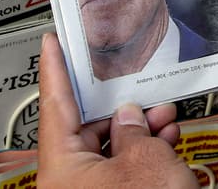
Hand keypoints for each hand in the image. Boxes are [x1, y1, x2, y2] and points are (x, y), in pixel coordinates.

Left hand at [37, 33, 196, 188]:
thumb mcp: (146, 158)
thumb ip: (134, 129)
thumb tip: (130, 117)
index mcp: (62, 168)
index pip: (54, 104)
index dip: (56, 68)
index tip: (53, 43)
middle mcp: (68, 181)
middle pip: (86, 128)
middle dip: (121, 106)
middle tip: (140, 89)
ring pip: (108, 149)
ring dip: (139, 130)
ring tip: (163, 116)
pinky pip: (120, 169)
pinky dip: (142, 153)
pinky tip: (164, 138)